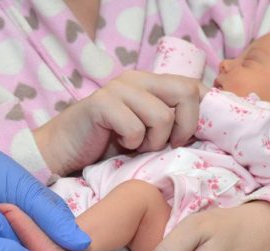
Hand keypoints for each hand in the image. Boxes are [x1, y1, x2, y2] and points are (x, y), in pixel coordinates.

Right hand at [35, 71, 205, 175]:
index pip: (194, 87)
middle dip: (184, 127)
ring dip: (153, 142)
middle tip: (167, 145)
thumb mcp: (146, 134)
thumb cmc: (106, 145)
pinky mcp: (102, 103)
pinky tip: (118, 144)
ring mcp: (119, 88)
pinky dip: (131, 144)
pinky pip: (134, 127)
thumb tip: (206, 131)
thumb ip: (170, 124)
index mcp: (151, 83)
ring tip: (135, 146)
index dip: (200, 115)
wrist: (63, 150)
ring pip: (162, 116)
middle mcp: (137, 79)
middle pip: (187, 93)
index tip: (187, 139)